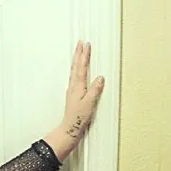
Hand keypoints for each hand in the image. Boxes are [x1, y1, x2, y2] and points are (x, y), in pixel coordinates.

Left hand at [45, 41, 104, 160]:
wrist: (70, 128)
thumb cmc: (79, 118)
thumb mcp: (89, 103)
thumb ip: (95, 90)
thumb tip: (100, 78)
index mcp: (78, 86)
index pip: (81, 67)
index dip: (84, 56)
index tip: (86, 45)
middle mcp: (73, 86)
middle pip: (76, 66)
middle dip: (79, 54)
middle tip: (81, 43)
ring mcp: (72, 90)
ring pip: (74, 70)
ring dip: (77, 60)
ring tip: (79, 52)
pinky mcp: (73, 94)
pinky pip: (74, 77)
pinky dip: (76, 69)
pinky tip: (77, 70)